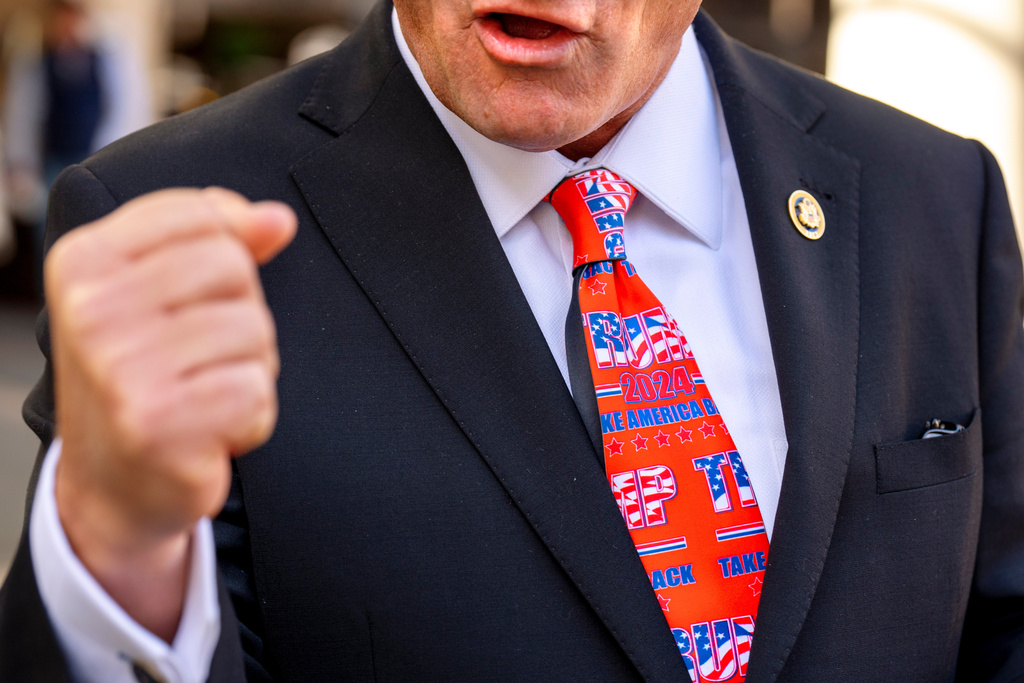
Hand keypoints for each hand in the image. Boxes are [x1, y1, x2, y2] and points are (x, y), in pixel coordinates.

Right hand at [46, 188, 296, 640]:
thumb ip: (221, 240)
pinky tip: (211, 432)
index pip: (201, 214)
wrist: (113, 485)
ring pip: (254, 330)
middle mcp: (92, 309)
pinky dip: (251, 417)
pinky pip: (256, 393)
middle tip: (201, 359)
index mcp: (85, 261)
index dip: (228, 255)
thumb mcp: (163, 292)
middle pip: (234, 268)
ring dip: (249, 370)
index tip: (199, 299)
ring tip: (205, 395)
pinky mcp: (156, 424)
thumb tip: (278, 219)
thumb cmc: (146, 376)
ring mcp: (119, 367)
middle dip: (241, 316)